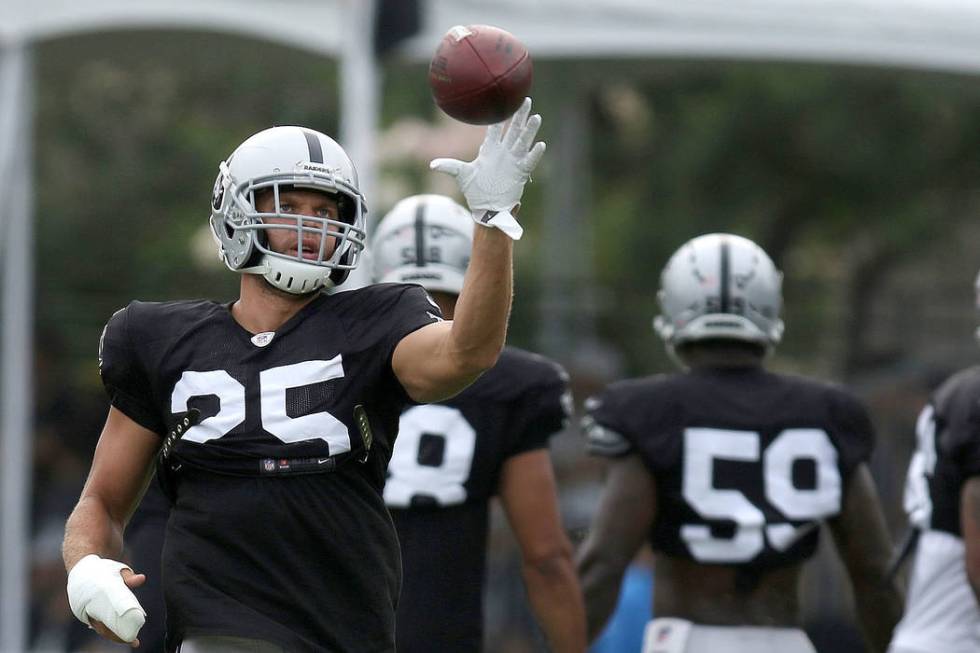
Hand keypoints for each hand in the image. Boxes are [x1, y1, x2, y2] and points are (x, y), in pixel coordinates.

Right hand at [67, 555, 146, 645]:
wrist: (82, 568)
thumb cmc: (101, 570)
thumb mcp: (115, 571)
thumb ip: (128, 577)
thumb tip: (142, 579)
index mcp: (92, 604)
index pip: (106, 625)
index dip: (119, 634)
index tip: (132, 639)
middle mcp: (88, 612)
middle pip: (104, 630)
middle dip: (119, 637)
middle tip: (134, 642)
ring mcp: (89, 613)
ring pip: (103, 629)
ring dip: (116, 635)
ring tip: (132, 641)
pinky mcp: (92, 612)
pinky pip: (101, 624)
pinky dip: (112, 629)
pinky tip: (124, 634)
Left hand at [430, 97, 545, 238]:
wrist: (486, 208)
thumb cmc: (474, 192)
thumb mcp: (461, 176)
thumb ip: (449, 166)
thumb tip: (432, 164)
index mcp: (490, 150)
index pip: (495, 129)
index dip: (498, 117)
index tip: (503, 102)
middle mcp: (503, 153)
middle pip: (513, 130)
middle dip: (519, 116)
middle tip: (525, 100)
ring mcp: (513, 162)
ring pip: (523, 142)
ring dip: (529, 130)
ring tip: (536, 117)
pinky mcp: (520, 173)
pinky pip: (529, 161)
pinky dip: (534, 154)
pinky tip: (540, 145)